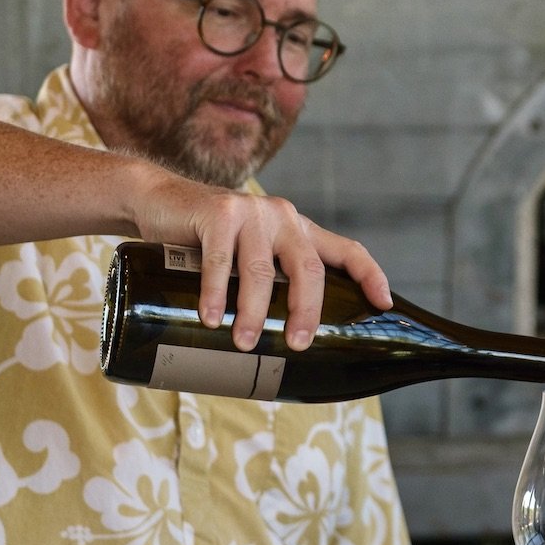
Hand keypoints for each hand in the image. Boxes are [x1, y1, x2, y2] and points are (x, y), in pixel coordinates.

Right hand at [129, 166, 391, 351]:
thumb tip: (285, 342)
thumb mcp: (252, 254)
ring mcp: (251, 212)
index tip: (385, 305)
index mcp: (299, 230)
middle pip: (308, 270)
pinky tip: (212, 319)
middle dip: (306, 312)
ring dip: (253, 312)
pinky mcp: (218, 212)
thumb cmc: (211, 240)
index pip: (347, 250)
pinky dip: (216, 294)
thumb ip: (273, 280)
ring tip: (245, 342)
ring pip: (262, 272)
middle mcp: (282, 218)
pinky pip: (220, 262)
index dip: (370, 276)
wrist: (159, 200)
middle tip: (296, 345)